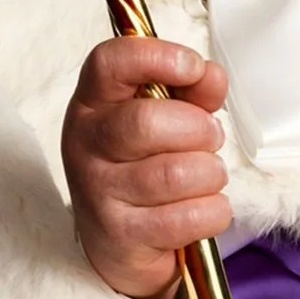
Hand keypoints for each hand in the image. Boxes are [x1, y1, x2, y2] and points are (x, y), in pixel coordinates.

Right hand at [61, 37, 231, 298]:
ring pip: (175, 173)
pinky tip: (202, 208)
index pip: (109, 62)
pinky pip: (189, 217)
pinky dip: (213, 211)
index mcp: (94, 102)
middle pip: (146, 122)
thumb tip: (211, 75)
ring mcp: (99, 192)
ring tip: (206, 175)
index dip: (157, 56)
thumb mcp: (165, 117)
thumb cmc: (144, 165)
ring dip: (210, 173)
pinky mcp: (121, 235)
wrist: (120, 242)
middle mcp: (86, 144)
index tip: (192, 67)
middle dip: (198, 129)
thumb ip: (192, 91)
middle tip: (210, 138)